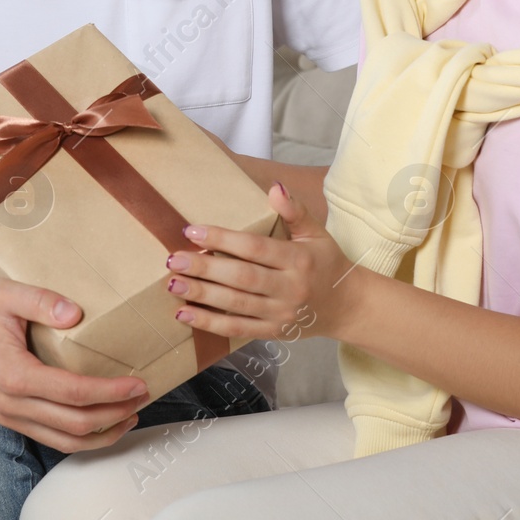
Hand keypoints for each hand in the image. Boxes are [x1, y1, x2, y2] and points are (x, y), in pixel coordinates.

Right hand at [0, 276, 150, 452]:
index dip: (110, 392)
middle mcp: (11, 402)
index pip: (74, 393)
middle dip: (113, 415)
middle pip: (73, 424)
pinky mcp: (7, 415)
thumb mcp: (5, 292)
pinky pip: (48, 436)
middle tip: (142, 398)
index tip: (137, 383)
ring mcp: (7, 413)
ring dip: (99, 435)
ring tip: (129, 416)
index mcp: (14, 373)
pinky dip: (78, 436)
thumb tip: (76, 313)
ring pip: (61, 440)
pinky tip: (98, 423)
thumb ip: (42, 301)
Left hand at [165, 182, 359, 343]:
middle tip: (174, 259)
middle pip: (241, 277)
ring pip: (236, 305)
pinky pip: (237, 329)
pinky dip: (209, 324)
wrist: (347, 306)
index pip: (255, 248)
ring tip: (173, 284)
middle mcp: (289, 288)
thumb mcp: (316, 232)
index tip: (192, 230)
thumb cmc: (326, 263)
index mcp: (298, 259)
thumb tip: (274, 186)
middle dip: (205, 268)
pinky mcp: (272, 332)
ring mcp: (280, 313)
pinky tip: (185, 314)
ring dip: (202, 295)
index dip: (223, 238)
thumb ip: (295, 210)